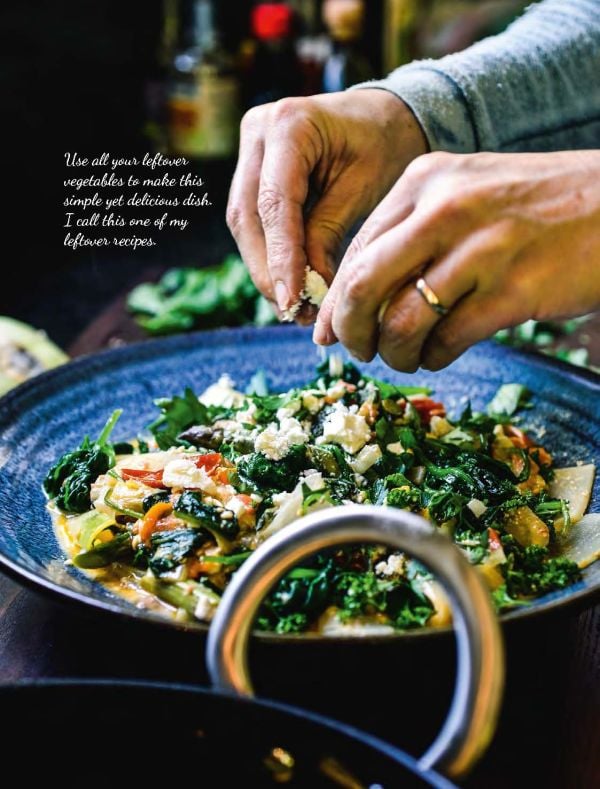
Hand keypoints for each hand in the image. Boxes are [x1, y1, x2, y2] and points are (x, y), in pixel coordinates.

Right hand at [226, 90, 427, 317]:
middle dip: (267, 270)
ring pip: (244, 223)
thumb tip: (307, 288)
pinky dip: (269, 255)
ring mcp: (249, 148)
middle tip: (291, 312)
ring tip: (292, 307)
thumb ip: (329, 232)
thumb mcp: (364, 189)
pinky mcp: (250, 169)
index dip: (280, 257)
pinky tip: (288, 286)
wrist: (383, 117)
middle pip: (248, 215)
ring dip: (264, 268)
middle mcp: (259, 130)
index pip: (275, 203)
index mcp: (291, 123)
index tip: (291, 300)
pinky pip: (252, 220)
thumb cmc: (383, 146)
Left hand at [316, 150, 599, 369]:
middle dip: (349, 330)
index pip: (355, 251)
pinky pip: (448, 339)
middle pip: (363, 286)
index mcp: (424, 180)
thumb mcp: (464, 198)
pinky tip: (441, 354)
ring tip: (405, 357)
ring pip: (401, 320)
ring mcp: (481, 248)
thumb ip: (407, 238)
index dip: (336, 302)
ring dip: (394, 352)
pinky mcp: (514, 289)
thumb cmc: (533, 209)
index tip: (331, 332)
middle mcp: (445, 208)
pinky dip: (434, 357)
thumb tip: (350, 302)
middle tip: (359, 352)